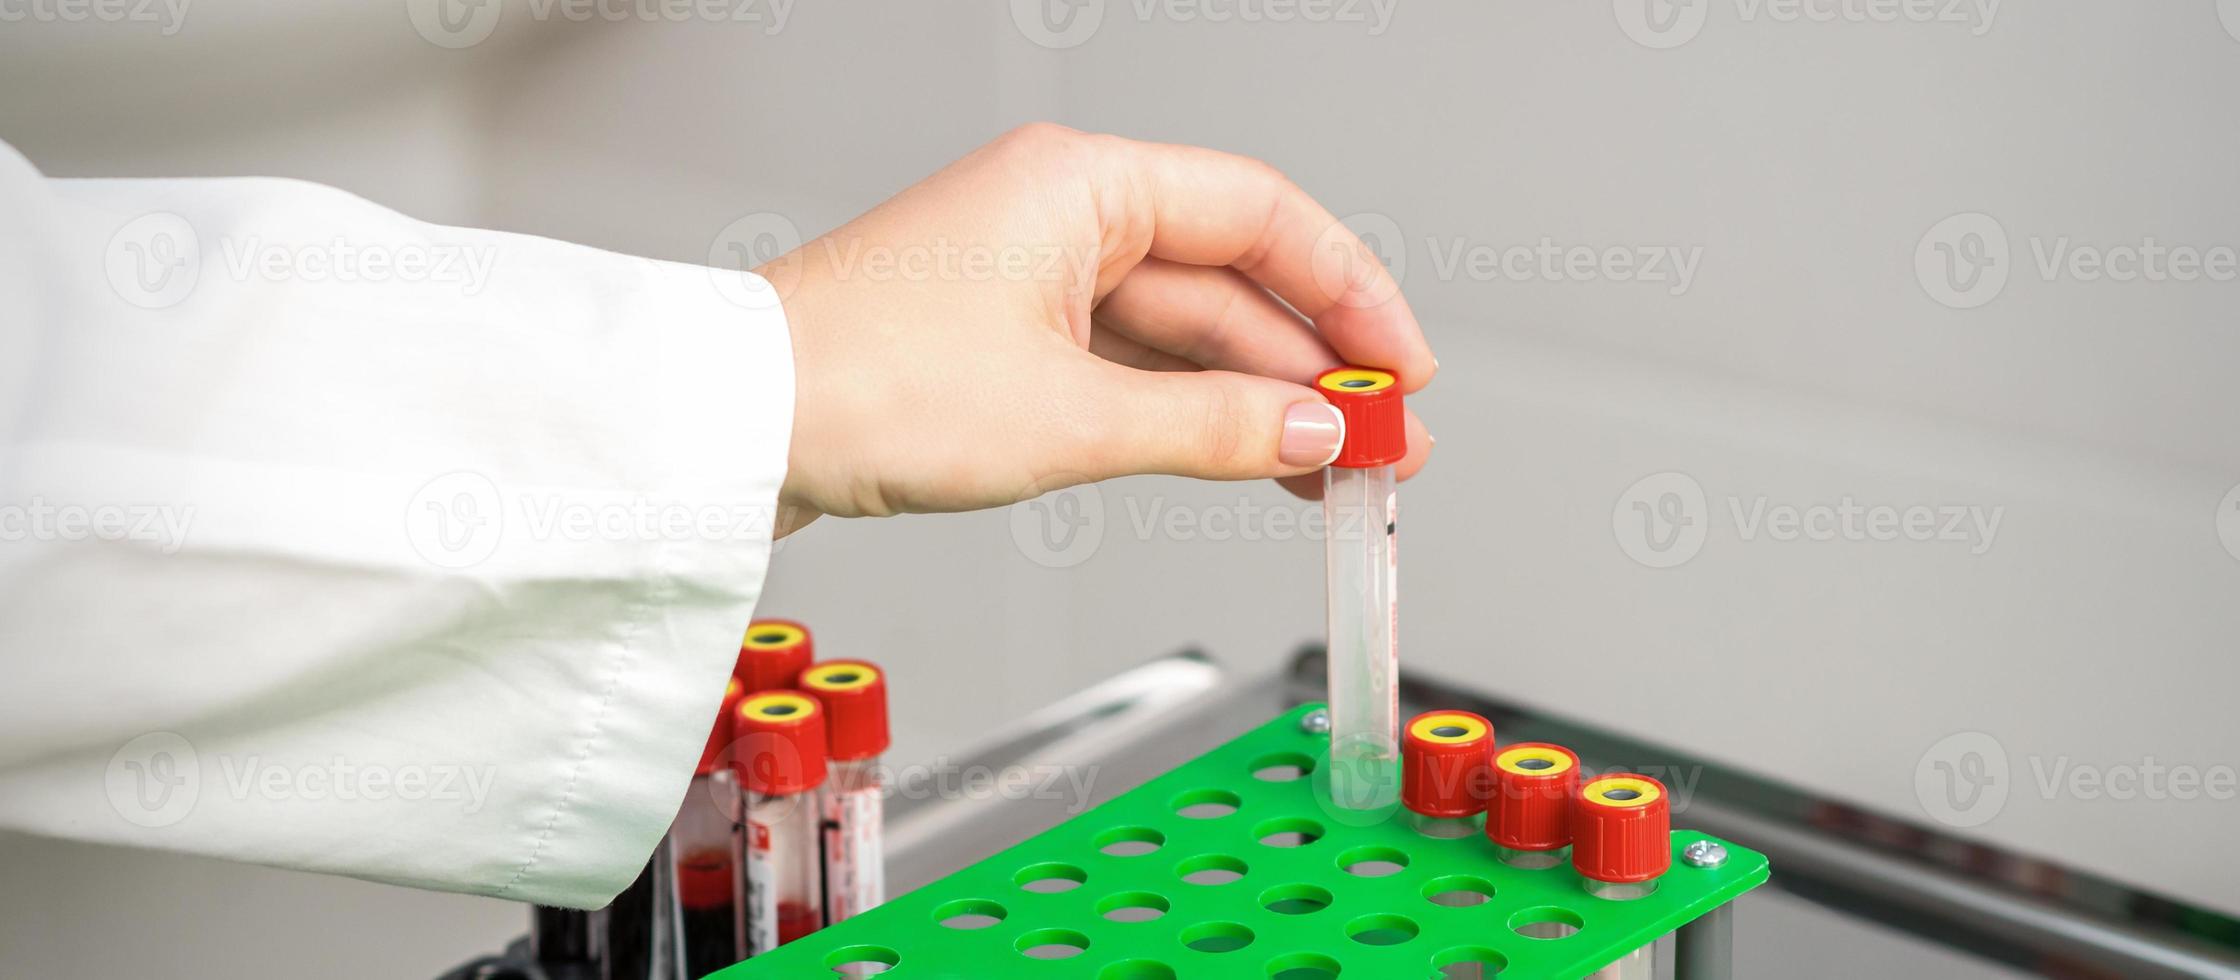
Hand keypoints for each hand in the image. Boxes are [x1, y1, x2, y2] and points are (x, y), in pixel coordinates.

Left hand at [760, 124, 1435, 535]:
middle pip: (1227, 278)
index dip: (1348, 290)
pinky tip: (1244, 462)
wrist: (733, 431)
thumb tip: (1315, 433)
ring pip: (1181, 332)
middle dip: (1311, 365)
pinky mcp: (1005, 341)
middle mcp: (1060, 217)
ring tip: (1333, 472)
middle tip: (1384, 442)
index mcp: (1079, 185)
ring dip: (1256, 402)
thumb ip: (1210, 427)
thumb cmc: (860, 386)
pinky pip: (1129, 368)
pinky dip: (1189, 416)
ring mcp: (1031, 280)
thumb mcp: (1067, 417)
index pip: (1259, 214)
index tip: (1402, 365)